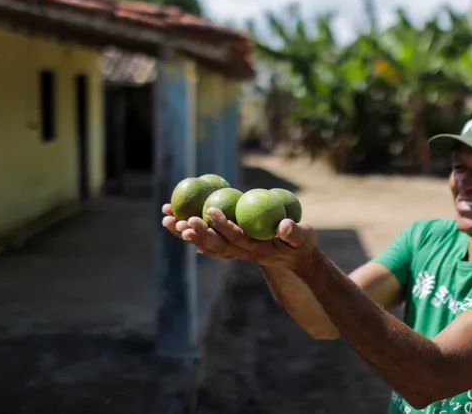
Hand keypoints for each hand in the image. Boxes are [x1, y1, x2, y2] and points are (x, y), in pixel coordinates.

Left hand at [161, 204, 319, 272]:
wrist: (298, 259)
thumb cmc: (302, 245)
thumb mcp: (304, 238)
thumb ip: (294, 232)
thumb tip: (282, 226)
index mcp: (258, 249)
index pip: (237, 238)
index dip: (223, 225)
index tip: (210, 211)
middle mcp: (243, 253)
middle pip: (215, 244)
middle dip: (196, 232)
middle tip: (179, 219)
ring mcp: (237, 253)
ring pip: (208, 245)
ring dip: (188, 234)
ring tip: (167, 219)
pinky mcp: (234, 249)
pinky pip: (210, 244)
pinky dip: (195, 237)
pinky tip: (181, 229)